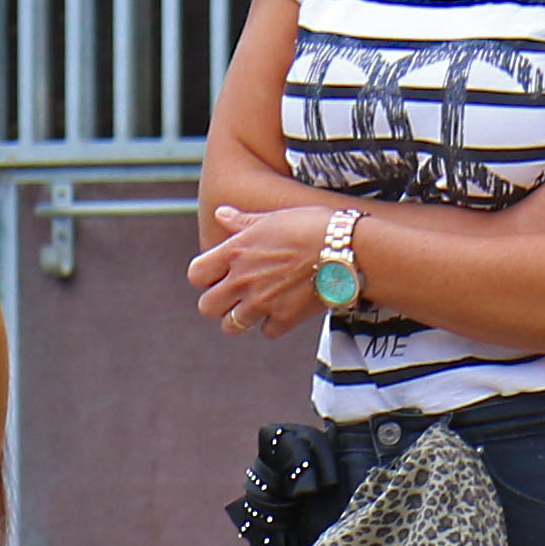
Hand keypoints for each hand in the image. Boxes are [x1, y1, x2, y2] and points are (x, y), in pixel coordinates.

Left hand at [190, 203, 342, 336]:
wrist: (348, 248)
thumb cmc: (313, 226)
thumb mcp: (273, 217)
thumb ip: (243, 222)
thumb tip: (219, 213)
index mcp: (234, 252)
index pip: (196, 275)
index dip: (204, 277)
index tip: (218, 275)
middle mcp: (241, 279)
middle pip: (207, 307)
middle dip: (219, 304)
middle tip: (234, 296)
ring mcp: (261, 302)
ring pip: (231, 326)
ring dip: (241, 320)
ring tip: (256, 308)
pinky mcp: (285, 318)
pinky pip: (267, 332)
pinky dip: (274, 325)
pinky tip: (284, 310)